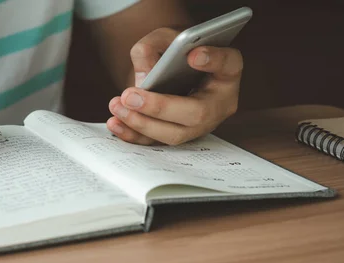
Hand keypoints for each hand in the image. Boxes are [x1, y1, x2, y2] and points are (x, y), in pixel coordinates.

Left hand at [106, 28, 242, 145]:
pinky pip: (156, 142)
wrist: (171, 72)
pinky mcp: (177, 134)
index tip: (193, 55)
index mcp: (227, 72)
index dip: (213, 60)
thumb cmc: (175, 53)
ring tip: (117, 105)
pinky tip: (114, 123)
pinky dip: (132, 135)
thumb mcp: (166, 39)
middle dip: (161, 107)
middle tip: (130, 95)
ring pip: (175, 134)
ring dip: (142, 123)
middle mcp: (218, 103)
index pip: (229, 65)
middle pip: (197, 113)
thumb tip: (143, 77)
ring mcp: (199, 125)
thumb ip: (153, 46)